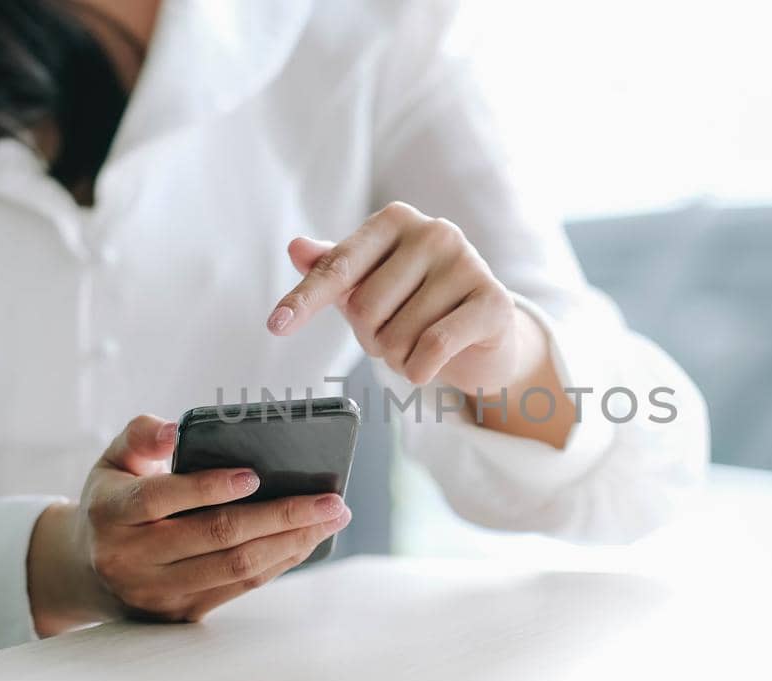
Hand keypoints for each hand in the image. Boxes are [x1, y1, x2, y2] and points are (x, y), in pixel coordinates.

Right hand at [27, 415, 351, 633]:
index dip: (207, 488)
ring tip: (331, 518)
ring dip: (292, 542)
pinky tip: (306, 540)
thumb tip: (173, 430)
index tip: (254, 474)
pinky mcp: (181, 613)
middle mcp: (130, 558)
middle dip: (281, 515)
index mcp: (111, 513)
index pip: (160, 498)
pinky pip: (239, 588)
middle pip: (215, 537)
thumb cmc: (114, 501)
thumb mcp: (113, 460)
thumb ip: (140, 435)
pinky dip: (279, 562)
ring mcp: (157, 592)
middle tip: (330, 499)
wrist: (87, 571)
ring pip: (235, 568)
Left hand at [268, 202, 536, 391]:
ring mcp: (468, 263)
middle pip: (366, 307)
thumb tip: (296, 248)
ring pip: (399, 334)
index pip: (339, 266)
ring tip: (419, 346)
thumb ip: (333, 268)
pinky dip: (419, 369)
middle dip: (372, 337)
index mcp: (396, 220)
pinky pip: (434, 346)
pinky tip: (426, 367)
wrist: (485, 333)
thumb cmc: (418, 303)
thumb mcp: (369, 285)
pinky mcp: (495, 301)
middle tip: (396, 334)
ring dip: (398, 358)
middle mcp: (434, 232)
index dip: (305, 300)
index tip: (276, 326)